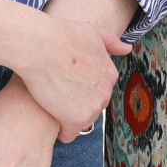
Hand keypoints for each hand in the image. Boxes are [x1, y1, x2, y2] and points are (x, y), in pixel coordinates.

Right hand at [13, 17, 128, 140]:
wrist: (39, 45)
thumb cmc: (60, 35)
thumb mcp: (92, 32)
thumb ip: (111, 42)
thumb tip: (127, 49)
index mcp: (110, 74)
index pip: (97, 92)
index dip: (79, 88)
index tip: (66, 80)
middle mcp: (106, 92)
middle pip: (90, 108)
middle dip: (75, 103)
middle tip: (57, 89)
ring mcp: (93, 107)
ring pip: (80, 122)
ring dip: (67, 116)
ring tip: (51, 100)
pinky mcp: (76, 119)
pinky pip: (68, 134)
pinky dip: (59, 129)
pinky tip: (49, 115)